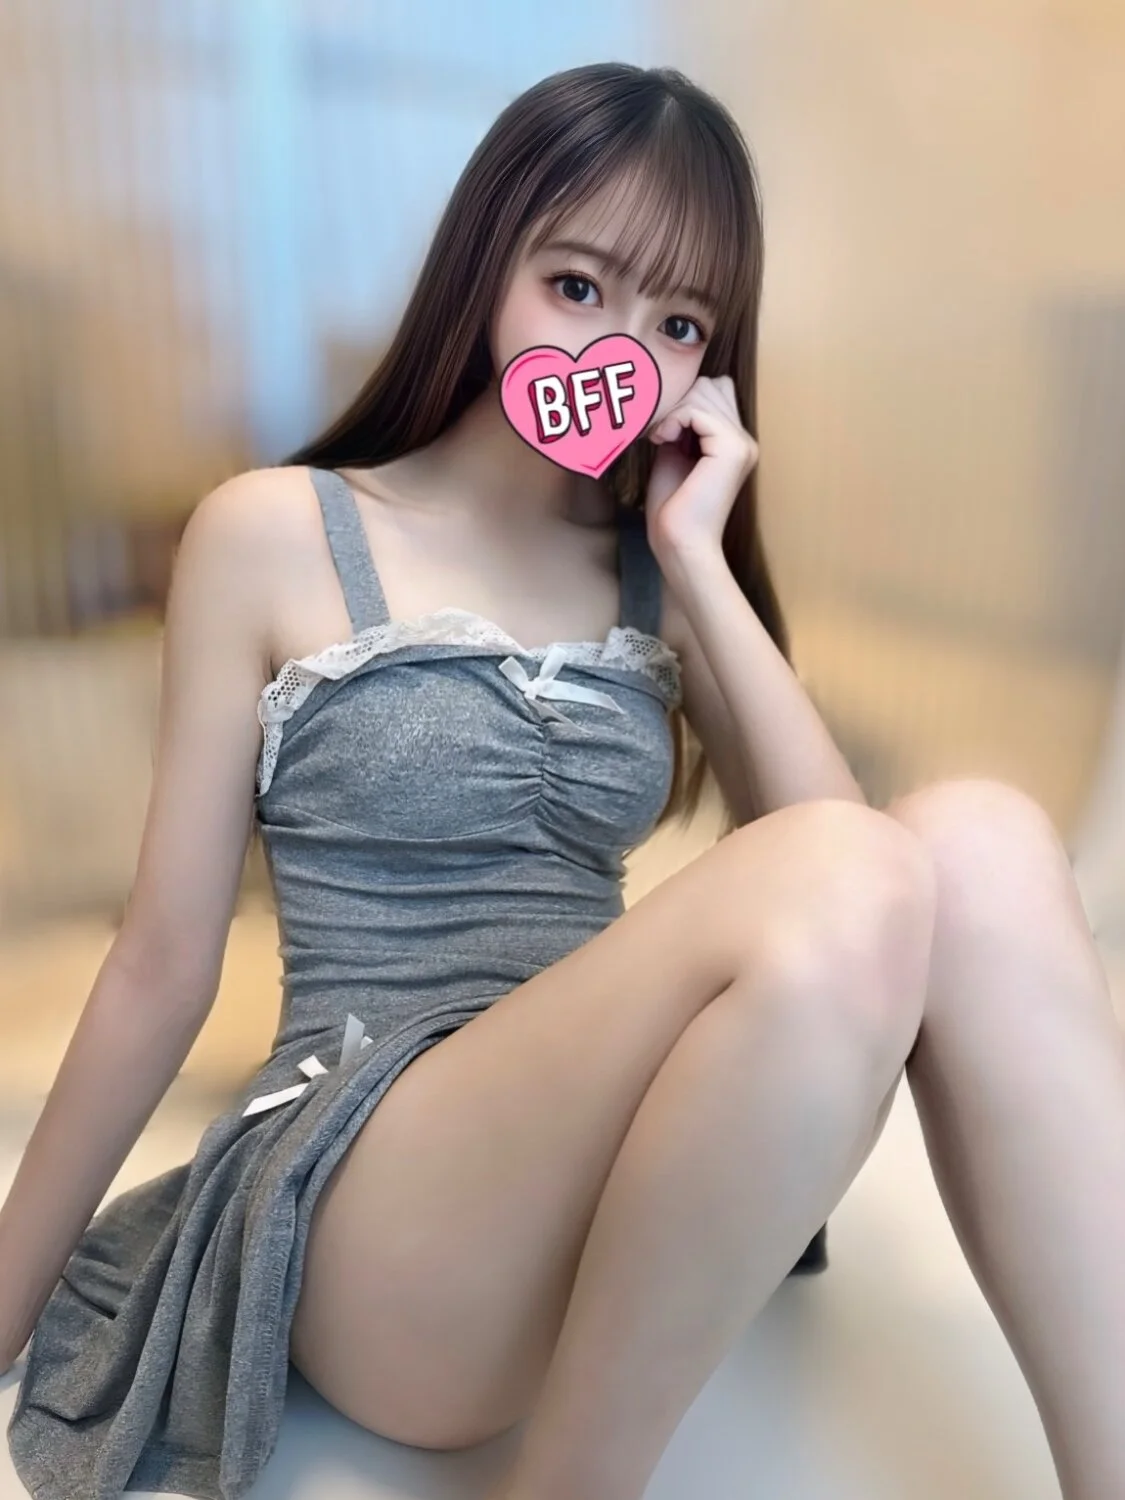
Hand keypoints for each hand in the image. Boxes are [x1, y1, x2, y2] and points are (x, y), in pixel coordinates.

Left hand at [643, 374, 757, 562]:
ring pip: (705, 391)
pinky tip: (662, 441)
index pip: (716, 390)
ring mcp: (741, 443)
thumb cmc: (673, 507)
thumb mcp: (674, 453)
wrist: (680, 542)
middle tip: (659, 433)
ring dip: (674, 410)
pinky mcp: (732, 449)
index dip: (685, 401)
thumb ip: (680, 425)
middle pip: (712, 385)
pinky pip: (698, 410)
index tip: (663, 430)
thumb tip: (673, 397)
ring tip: (661, 438)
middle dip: (679, 401)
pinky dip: (674, 420)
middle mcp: (744, 440)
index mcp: (734, 442)